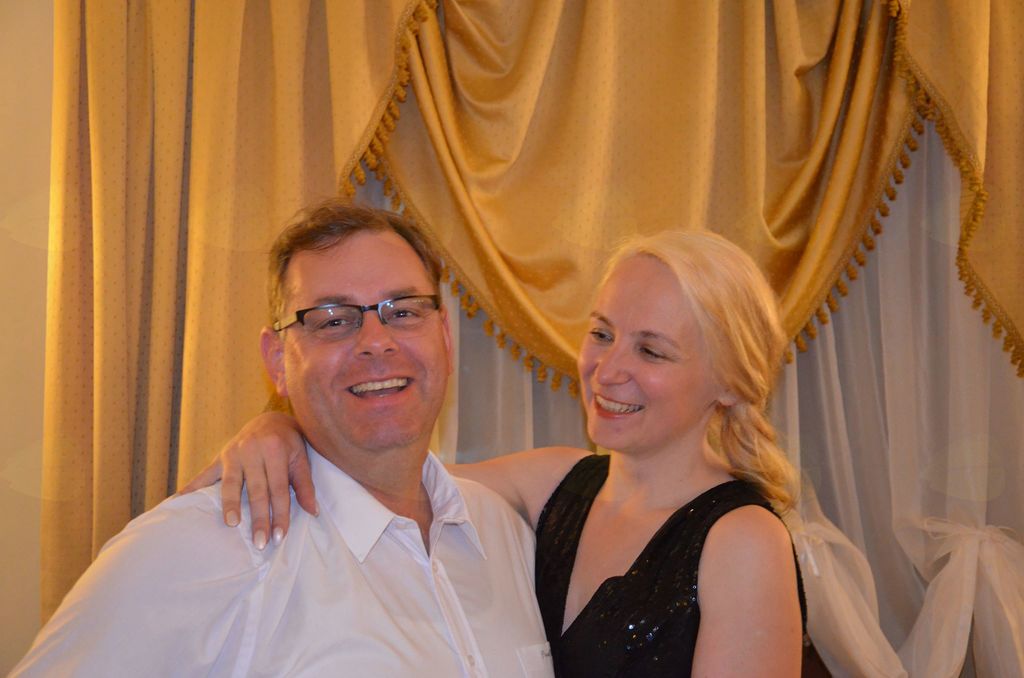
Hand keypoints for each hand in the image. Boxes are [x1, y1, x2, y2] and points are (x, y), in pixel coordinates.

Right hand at [178, 411, 317, 548]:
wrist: (271, 419)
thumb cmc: (289, 443)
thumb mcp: (301, 459)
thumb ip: (305, 485)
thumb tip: (313, 512)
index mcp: (275, 450)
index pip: (278, 489)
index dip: (279, 513)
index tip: (280, 536)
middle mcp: (252, 450)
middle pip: (256, 490)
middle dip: (258, 518)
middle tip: (260, 542)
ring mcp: (233, 453)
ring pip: (231, 483)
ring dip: (230, 505)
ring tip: (230, 524)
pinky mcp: (219, 457)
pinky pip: (204, 475)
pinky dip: (191, 487)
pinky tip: (178, 500)